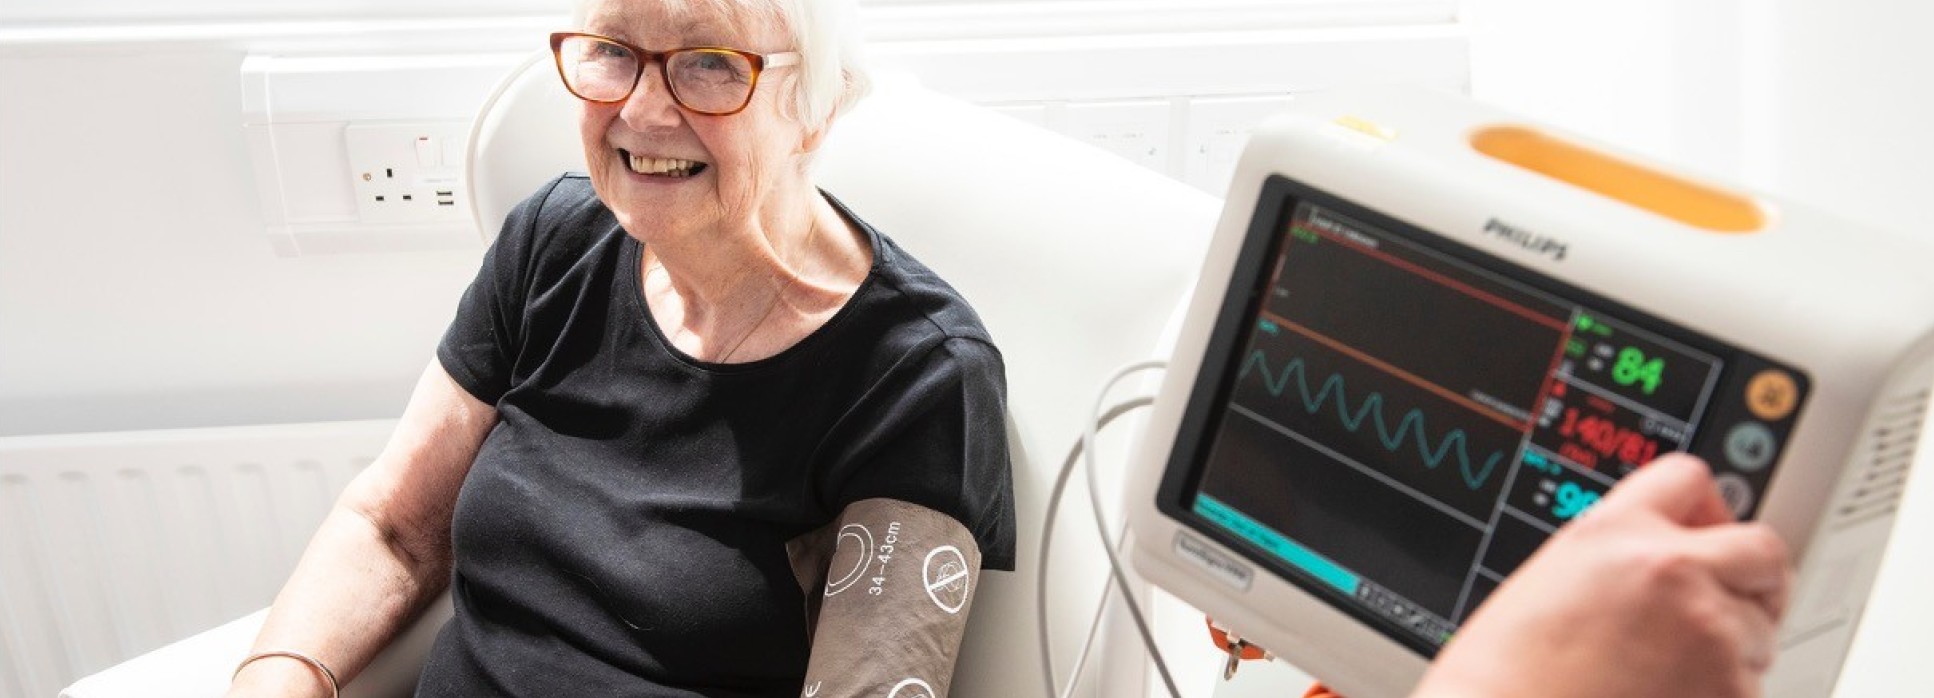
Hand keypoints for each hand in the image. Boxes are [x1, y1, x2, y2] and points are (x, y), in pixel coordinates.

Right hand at [1414, 454, 1791, 697]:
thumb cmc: (1504, 677)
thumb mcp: (1548, 584)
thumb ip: (1614, 559)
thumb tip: (1666, 566)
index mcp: (1611, 532)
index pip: (1688, 478)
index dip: (1705, 509)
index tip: (1706, 532)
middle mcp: (1668, 569)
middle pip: (1760, 546)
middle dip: (1752, 575)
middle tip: (1731, 601)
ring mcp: (1707, 628)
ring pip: (1762, 626)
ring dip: (1736, 646)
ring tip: (1671, 671)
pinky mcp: (1729, 688)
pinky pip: (1753, 682)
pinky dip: (1723, 692)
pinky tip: (1667, 694)